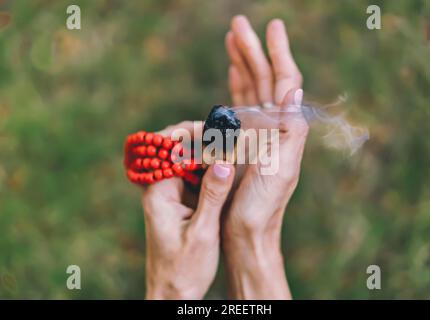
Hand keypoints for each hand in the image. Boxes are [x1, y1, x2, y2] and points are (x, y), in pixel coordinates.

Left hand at [142, 122, 234, 298]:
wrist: (173, 293)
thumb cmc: (184, 268)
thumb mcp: (203, 232)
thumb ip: (212, 196)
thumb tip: (224, 161)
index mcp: (159, 192)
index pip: (169, 147)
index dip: (191, 132)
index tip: (216, 129)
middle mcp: (161, 189)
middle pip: (178, 150)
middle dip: (203, 139)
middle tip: (230, 136)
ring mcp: (170, 195)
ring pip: (188, 162)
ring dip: (209, 154)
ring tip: (233, 146)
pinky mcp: (180, 203)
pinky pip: (194, 177)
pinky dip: (210, 170)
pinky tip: (228, 167)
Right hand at [223, 16, 307, 298]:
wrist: (246, 234)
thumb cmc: (260, 209)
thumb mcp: (278, 172)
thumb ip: (288, 132)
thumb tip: (293, 90)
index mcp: (284, 131)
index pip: (285, 83)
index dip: (279, 54)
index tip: (272, 27)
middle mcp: (272, 129)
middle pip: (265, 80)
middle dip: (253, 51)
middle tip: (238, 24)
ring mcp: (257, 134)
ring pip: (251, 91)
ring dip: (243, 65)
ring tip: (233, 40)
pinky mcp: (241, 144)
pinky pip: (239, 109)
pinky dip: (235, 89)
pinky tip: (232, 75)